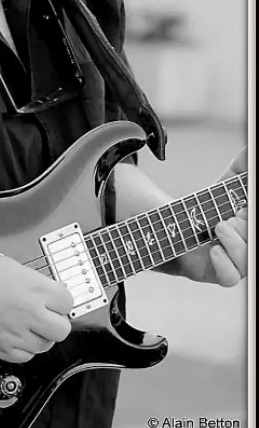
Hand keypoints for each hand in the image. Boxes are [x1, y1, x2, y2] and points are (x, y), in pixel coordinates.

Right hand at [0, 253, 72, 362]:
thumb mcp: (10, 266)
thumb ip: (33, 282)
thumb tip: (47, 292)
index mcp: (33, 288)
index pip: (67, 301)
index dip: (61, 301)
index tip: (55, 300)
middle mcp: (28, 312)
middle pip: (62, 328)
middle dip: (56, 321)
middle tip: (46, 315)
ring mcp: (15, 334)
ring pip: (45, 346)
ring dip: (40, 336)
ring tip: (27, 325)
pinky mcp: (0, 349)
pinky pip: (25, 357)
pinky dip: (23, 349)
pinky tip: (15, 336)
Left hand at [181, 146, 247, 285]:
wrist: (176, 224)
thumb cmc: (208, 203)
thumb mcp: (227, 181)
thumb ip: (243, 166)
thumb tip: (248, 149)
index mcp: (250, 223)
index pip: (253, 221)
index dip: (249, 211)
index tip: (245, 205)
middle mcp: (248, 244)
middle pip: (253, 242)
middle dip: (246, 229)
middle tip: (231, 217)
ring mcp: (235, 260)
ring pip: (248, 263)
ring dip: (237, 244)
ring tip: (219, 227)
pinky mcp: (216, 272)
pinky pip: (229, 278)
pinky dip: (225, 263)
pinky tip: (214, 248)